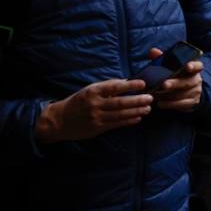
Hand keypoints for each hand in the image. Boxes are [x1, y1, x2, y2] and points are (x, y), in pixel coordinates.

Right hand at [35, 79, 152, 143]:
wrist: (60, 120)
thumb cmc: (79, 101)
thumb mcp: (90, 90)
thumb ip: (107, 87)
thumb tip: (127, 82)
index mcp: (93, 91)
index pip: (114, 87)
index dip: (129, 85)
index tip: (142, 83)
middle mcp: (95, 104)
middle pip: (119, 102)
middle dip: (137, 100)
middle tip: (150, 98)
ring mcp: (96, 117)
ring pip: (120, 115)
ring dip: (136, 111)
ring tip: (148, 108)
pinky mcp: (97, 128)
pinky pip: (116, 124)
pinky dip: (128, 121)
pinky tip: (138, 118)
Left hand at [147, 47, 203, 111]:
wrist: (190, 90)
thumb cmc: (178, 75)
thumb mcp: (172, 66)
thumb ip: (163, 58)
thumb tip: (153, 51)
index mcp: (194, 68)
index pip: (198, 65)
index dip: (193, 66)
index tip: (187, 66)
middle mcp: (197, 80)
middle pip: (187, 81)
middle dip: (176, 83)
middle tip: (164, 84)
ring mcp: (196, 92)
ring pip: (183, 94)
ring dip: (169, 95)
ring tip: (157, 94)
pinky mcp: (192, 102)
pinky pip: (181, 104)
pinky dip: (170, 104)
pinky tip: (160, 103)